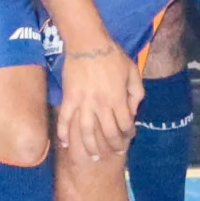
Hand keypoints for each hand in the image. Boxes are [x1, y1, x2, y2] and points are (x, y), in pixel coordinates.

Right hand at [53, 37, 142, 161]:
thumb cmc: (112, 55)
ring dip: (90, 146)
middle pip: (108, 133)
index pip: (125, 124)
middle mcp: (101, 104)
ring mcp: (83, 102)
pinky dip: (63, 133)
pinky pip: (65, 118)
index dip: (129, 134)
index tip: (129, 137)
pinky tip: (65, 144)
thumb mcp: (132, 71)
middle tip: (114, 151)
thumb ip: (136, 92)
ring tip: (93, 157)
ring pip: (86, 132)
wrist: (87, 43)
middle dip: (113, 145)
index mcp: (118, 98)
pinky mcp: (69, 98)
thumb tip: (133, 110)